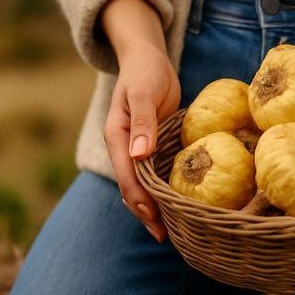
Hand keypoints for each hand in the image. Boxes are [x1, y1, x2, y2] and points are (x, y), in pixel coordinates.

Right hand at [100, 0, 180, 242]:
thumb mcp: (144, 92)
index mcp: (117, 136)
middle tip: (165, 236)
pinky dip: (162, 190)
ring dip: (153, 206)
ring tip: (171, 230)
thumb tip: (140, 155)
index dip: (139, 198)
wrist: (147, 58)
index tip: (154, 217)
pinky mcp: (152, 146)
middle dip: (145, 212)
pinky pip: (154, 174)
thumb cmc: (145, 72)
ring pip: (142, 185)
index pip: (127, 175)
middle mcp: (124, 147)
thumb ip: (142, 123)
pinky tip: (178, 204)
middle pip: (132, 187)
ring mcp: (137, 148)